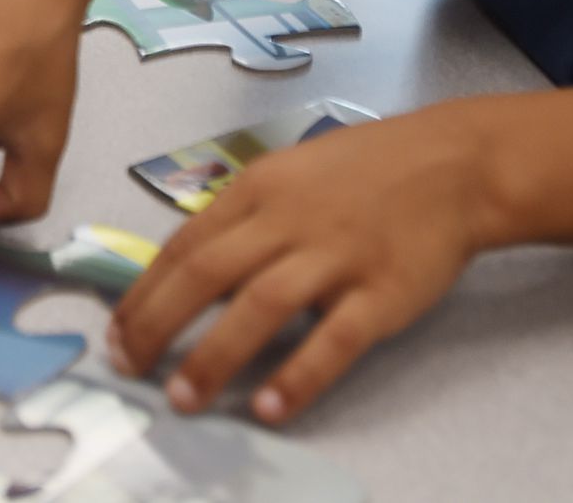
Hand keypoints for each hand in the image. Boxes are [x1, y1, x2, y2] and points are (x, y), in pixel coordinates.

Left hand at [106, 106, 492, 424]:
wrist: (455, 164)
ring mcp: (339, 254)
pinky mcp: (384, 291)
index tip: (118, 330)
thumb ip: (245, 215)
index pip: (187, 243)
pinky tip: (267, 407)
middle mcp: (291, 218)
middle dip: (158, 323)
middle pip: (208, 272)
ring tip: (183, 398)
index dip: (146, 291)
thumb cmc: (367, 170)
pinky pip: (335, 339)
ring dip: (214, 356)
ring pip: (261, 306)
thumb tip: (189, 265)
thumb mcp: (292, 171)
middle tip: (129, 367)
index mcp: (261, 186)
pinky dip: (298, 376)